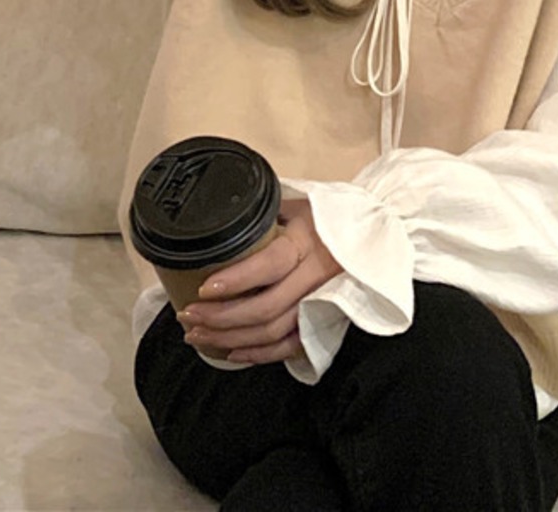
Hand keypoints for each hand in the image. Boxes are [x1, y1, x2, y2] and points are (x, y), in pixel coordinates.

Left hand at [175, 199, 342, 364]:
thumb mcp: (297, 202)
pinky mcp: (323, 319)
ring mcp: (321, 302)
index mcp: (309, 240)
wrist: (370, 235)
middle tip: (187, 315)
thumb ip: (265, 212)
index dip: (237, 280)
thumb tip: (220, 213)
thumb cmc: (327, 215)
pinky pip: (290, 346)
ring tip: (197, 334)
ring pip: (274, 332)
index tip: (204, 286)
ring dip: (231, 339)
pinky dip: (259, 355)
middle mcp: (316, 275)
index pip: (271, 264)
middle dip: (221, 317)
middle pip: (267, 308)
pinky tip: (231, 353)